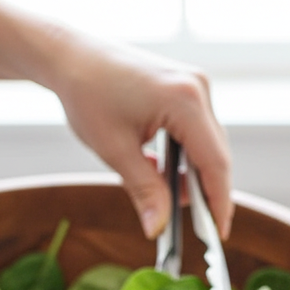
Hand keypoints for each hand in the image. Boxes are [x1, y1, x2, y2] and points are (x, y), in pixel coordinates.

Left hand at [44, 34, 232, 241]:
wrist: (70, 55)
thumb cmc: (87, 93)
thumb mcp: (115, 150)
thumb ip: (144, 191)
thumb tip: (159, 229)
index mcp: (185, 100)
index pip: (215, 163)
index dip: (219, 202)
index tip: (217, 234)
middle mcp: (197, 89)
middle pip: (216, 155)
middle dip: (206, 192)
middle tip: (195, 226)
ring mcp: (193, 86)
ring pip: (207, 145)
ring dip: (192, 175)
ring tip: (168, 198)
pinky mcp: (184, 89)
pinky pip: (196, 132)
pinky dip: (184, 157)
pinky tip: (162, 172)